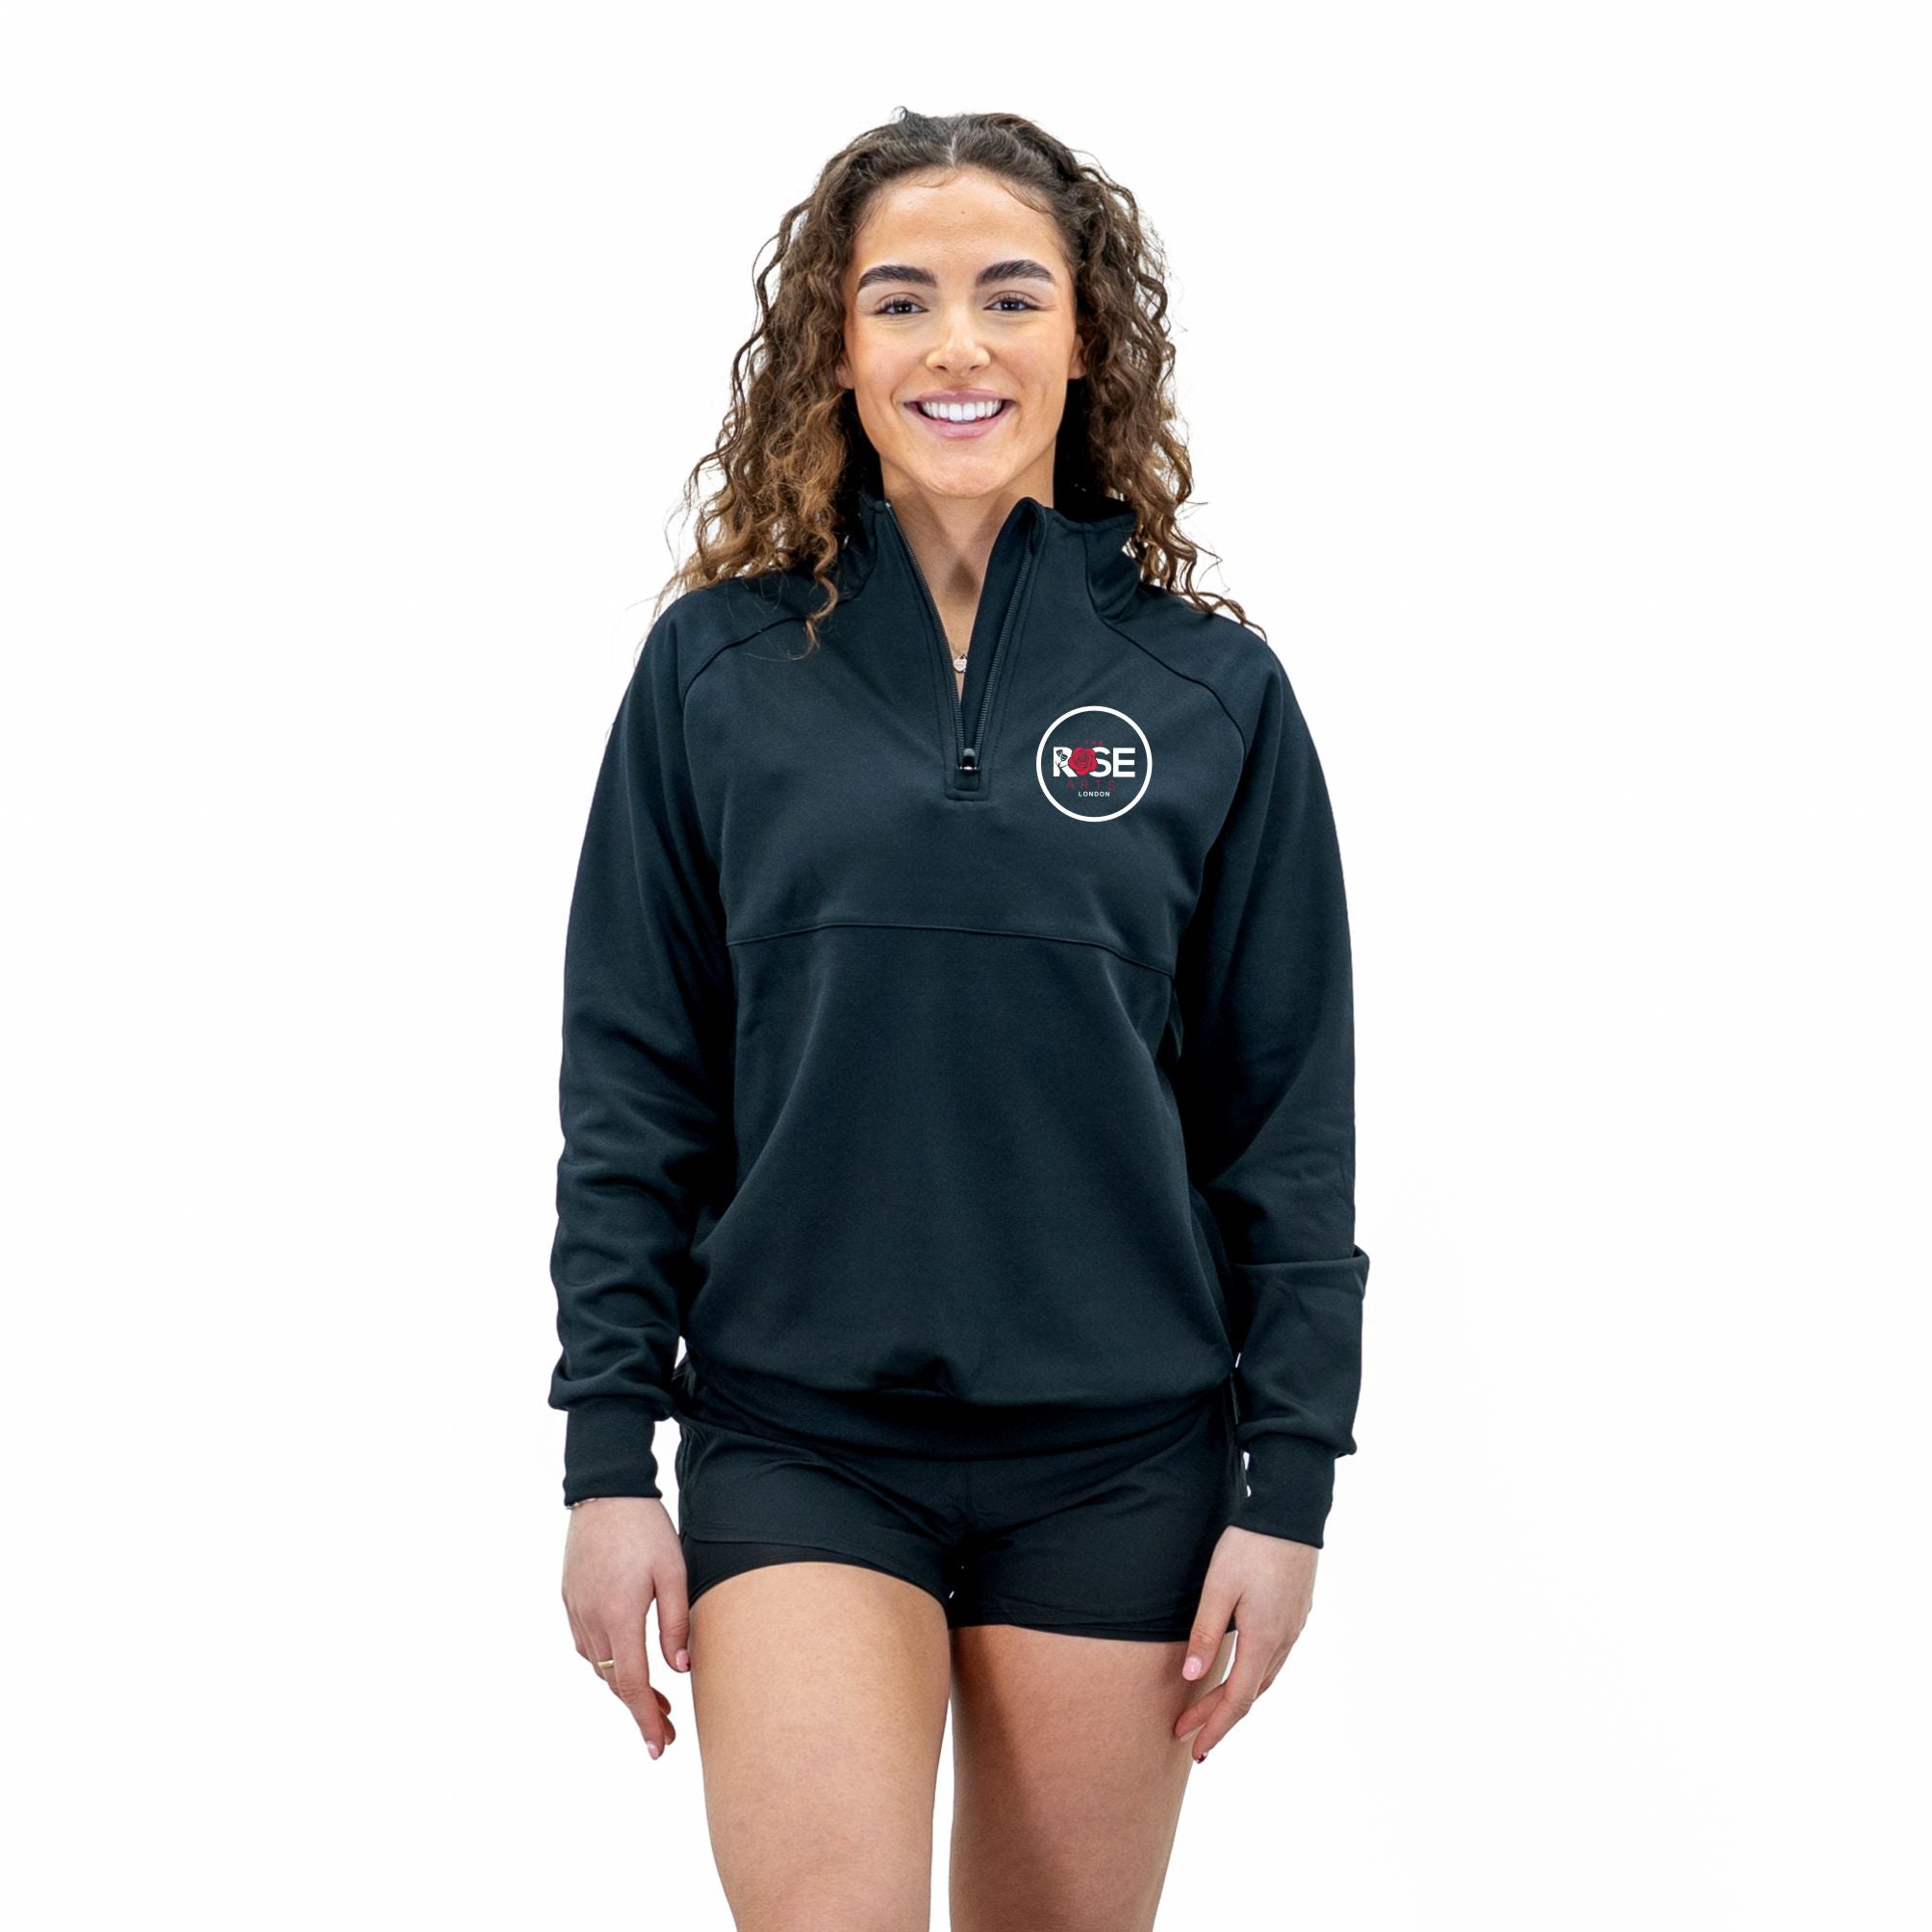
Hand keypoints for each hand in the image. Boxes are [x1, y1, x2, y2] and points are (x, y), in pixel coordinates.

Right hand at [561, 1496, 690, 1758]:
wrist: (605, 1492)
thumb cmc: (645, 1528)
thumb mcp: (673, 1572)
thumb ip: (676, 1622)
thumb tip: (680, 1668)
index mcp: (619, 1616)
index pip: (632, 1685)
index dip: (646, 1719)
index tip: (658, 1747)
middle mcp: (591, 1620)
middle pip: (614, 1682)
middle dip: (640, 1711)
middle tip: (666, 1731)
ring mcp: (576, 1610)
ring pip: (599, 1667)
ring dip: (624, 1688)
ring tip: (655, 1701)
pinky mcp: (569, 1599)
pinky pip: (586, 1645)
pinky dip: (607, 1664)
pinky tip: (626, 1662)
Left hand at [1173, 1525, 1318, 1761]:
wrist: (1290, 1514)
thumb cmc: (1250, 1546)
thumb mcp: (1218, 1588)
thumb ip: (1205, 1634)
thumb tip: (1191, 1677)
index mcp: (1264, 1640)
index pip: (1237, 1700)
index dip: (1214, 1726)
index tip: (1194, 1747)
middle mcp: (1284, 1641)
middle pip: (1250, 1693)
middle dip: (1219, 1717)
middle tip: (1189, 1735)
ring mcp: (1294, 1628)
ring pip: (1264, 1677)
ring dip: (1237, 1697)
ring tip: (1209, 1710)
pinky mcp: (1296, 1613)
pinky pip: (1274, 1658)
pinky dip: (1253, 1675)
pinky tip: (1241, 1671)